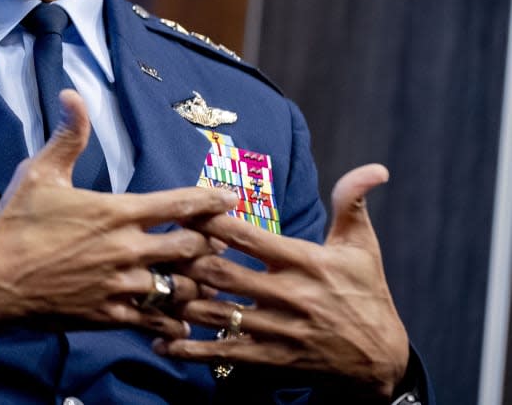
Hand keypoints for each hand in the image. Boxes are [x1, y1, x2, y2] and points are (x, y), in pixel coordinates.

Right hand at [0, 89, 237, 342]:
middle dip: (207, 244)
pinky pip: (155, 324)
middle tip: (218, 243)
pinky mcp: (109, 316)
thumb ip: (67, 136)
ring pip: (180, 289)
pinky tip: (180, 324)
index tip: (229, 198)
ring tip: (205, 282)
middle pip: (190, 247)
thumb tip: (72, 95)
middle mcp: (127, 250)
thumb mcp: (39, 172)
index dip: (210, 200)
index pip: (178, 203)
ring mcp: (121, 286)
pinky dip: (173, 324)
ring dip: (195, 284)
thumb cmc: (14, 223)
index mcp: (116, 212)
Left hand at [158, 164, 409, 398]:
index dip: (210, 220)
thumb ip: (353, 204)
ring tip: (148, 287)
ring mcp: (276, 331)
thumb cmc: (367, 295)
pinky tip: (162, 342)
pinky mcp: (271, 360)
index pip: (247, 236)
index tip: (181, 207)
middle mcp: (287, 296)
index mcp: (304, 262)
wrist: (381, 361)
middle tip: (154, 247)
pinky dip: (189, 349)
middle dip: (184, 259)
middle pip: (220, 273)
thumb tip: (374, 168)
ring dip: (179, 301)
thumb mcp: (362, 248)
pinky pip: (222, 354)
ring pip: (215, 313)